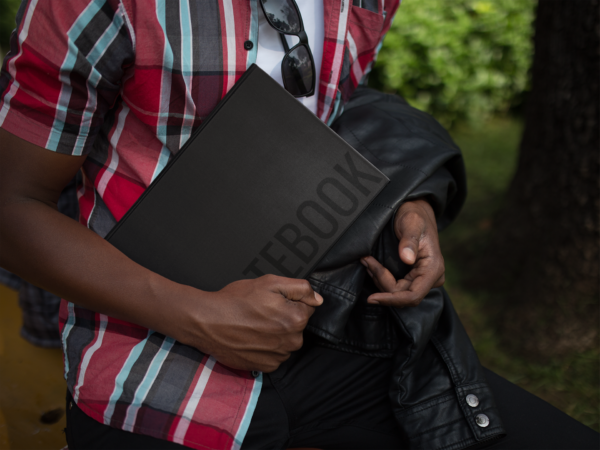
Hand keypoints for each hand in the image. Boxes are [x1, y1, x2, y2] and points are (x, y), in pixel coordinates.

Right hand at [183, 275, 322, 372]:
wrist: (207, 322)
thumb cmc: (235, 300)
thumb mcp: (269, 282)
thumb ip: (300, 288)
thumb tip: (317, 299)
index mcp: (296, 319)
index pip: (306, 307)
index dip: (289, 301)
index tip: (272, 301)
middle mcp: (291, 341)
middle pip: (297, 326)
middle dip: (284, 317)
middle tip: (261, 311)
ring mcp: (278, 356)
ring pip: (286, 341)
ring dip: (275, 334)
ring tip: (253, 324)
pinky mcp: (265, 366)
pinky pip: (275, 355)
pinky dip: (266, 348)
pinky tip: (251, 338)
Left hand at [360, 199, 444, 306]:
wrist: (417, 211)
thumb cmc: (414, 215)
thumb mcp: (411, 222)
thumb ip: (409, 240)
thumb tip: (407, 259)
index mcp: (433, 268)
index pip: (412, 296)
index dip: (392, 299)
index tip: (372, 297)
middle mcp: (431, 277)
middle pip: (401, 295)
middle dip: (380, 281)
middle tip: (366, 261)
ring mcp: (423, 278)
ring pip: (397, 292)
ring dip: (379, 279)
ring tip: (367, 260)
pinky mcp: (415, 277)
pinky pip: (396, 286)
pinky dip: (382, 278)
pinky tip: (372, 265)